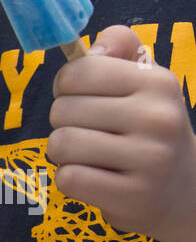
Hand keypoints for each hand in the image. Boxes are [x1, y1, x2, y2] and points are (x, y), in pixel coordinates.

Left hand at [48, 25, 195, 241]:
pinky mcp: (132, 196)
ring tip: (92, 157)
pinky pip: (68, 178)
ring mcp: (149, 159)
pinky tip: (96, 180)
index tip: (82, 98)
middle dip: (64, 123)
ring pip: (61, 144)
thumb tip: (92, 45)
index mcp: (157, 83)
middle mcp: (157, 117)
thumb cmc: (147, 129)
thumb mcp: (143, 83)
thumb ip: (119, 50)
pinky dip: (70, 180)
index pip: (78, 71)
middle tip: (91, 134)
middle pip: (62, 110)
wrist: (181, 190)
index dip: (66, 87)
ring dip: (65, 154)